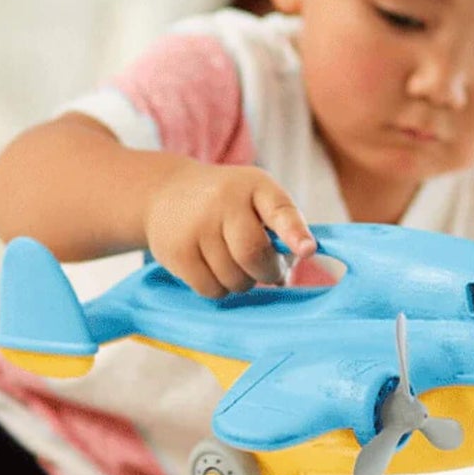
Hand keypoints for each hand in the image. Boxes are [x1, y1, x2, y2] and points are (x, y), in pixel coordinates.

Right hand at [144, 163, 314, 297]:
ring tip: (233, 262)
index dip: (295, 232)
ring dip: (242, 282)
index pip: (279, 209)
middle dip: (268, 272)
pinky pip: (211, 289)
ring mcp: (197, 226)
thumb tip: (283, 279)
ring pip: (234, 279)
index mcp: (254, 185)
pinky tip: (213, 269)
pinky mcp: (178, 252)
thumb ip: (280, 232)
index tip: (308, 251)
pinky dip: (219, 288)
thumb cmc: (225, 202)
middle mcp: (224, 201)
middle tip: (266, 270)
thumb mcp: (255, 199)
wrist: (166, 192)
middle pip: (254, 255)